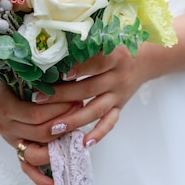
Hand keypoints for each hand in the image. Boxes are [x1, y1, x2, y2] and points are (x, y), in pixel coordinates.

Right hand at [0, 78, 82, 184]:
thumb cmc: (5, 78)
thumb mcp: (17, 73)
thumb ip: (38, 77)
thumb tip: (68, 74)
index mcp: (4, 106)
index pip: (36, 114)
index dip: (59, 109)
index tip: (77, 97)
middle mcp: (6, 127)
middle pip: (40, 133)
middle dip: (65, 123)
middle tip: (82, 110)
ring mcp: (11, 141)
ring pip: (35, 153)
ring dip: (59, 147)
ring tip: (77, 135)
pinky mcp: (15, 149)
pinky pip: (26, 168)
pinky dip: (40, 178)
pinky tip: (56, 183)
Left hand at [33, 45, 148, 146]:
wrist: (146, 61)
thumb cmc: (118, 49)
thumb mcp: (107, 41)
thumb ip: (87, 47)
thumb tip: (57, 51)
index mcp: (115, 57)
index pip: (96, 63)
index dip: (79, 69)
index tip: (59, 74)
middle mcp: (117, 77)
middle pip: (89, 88)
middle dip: (63, 95)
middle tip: (39, 99)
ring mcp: (119, 95)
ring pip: (96, 109)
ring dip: (75, 119)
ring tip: (54, 126)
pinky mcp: (120, 107)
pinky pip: (110, 123)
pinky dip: (98, 134)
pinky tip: (84, 142)